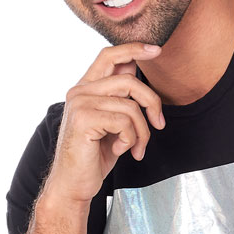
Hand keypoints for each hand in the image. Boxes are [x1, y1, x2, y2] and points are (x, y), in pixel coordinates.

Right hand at [41, 41, 165, 206]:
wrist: (73, 185)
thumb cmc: (94, 156)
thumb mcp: (112, 123)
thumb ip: (121, 98)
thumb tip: (135, 69)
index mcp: (85, 88)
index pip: (109, 56)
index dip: (134, 49)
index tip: (156, 50)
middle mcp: (80, 92)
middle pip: (129, 81)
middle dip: (152, 103)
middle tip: (159, 125)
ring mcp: (80, 104)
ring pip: (131, 106)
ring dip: (142, 131)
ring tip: (136, 147)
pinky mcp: (84, 120)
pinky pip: (124, 122)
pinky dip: (131, 140)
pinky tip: (121, 151)